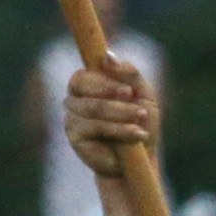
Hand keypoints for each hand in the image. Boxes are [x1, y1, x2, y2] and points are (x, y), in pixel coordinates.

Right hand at [62, 55, 158, 180]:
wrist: (140, 160)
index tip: (128, 90)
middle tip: (135, 102)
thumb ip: (130, 74)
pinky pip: (94, 126)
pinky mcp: (74, 135)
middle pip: (82, 83)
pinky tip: (135, 135)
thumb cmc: (141, 124)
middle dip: (111, 91)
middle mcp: (76, 98)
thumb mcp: (144, 96)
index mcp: (90, 85)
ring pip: (93, 106)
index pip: (85, 73)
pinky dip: (119, 129)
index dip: (103, 79)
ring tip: (140, 120)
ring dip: (121, 113)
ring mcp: (72, 116)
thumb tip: (107, 56)